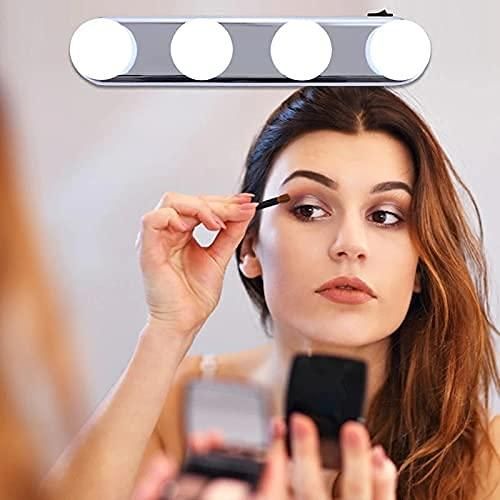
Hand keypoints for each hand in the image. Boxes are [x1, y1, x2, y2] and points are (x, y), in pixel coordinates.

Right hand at [136, 191, 257, 334]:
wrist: (185, 322)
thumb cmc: (195, 296)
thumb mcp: (220, 257)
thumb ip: (231, 233)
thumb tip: (246, 210)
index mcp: (181, 234)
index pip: (200, 205)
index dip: (223, 201)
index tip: (247, 202)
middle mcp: (167, 233)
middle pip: (187, 199)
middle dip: (218, 202)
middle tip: (240, 209)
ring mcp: (156, 239)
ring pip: (171, 202)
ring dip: (199, 207)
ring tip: (218, 225)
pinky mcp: (147, 249)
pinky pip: (153, 220)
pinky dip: (175, 217)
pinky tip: (196, 228)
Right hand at [173, 416, 397, 499]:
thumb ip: (275, 493)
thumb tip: (266, 470)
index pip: (278, 495)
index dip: (274, 459)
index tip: (275, 428)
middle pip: (313, 493)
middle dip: (307, 457)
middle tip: (300, 422)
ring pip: (355, 495)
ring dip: (355, 462)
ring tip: (353, 429)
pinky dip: (385, 482)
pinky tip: (382, 456)